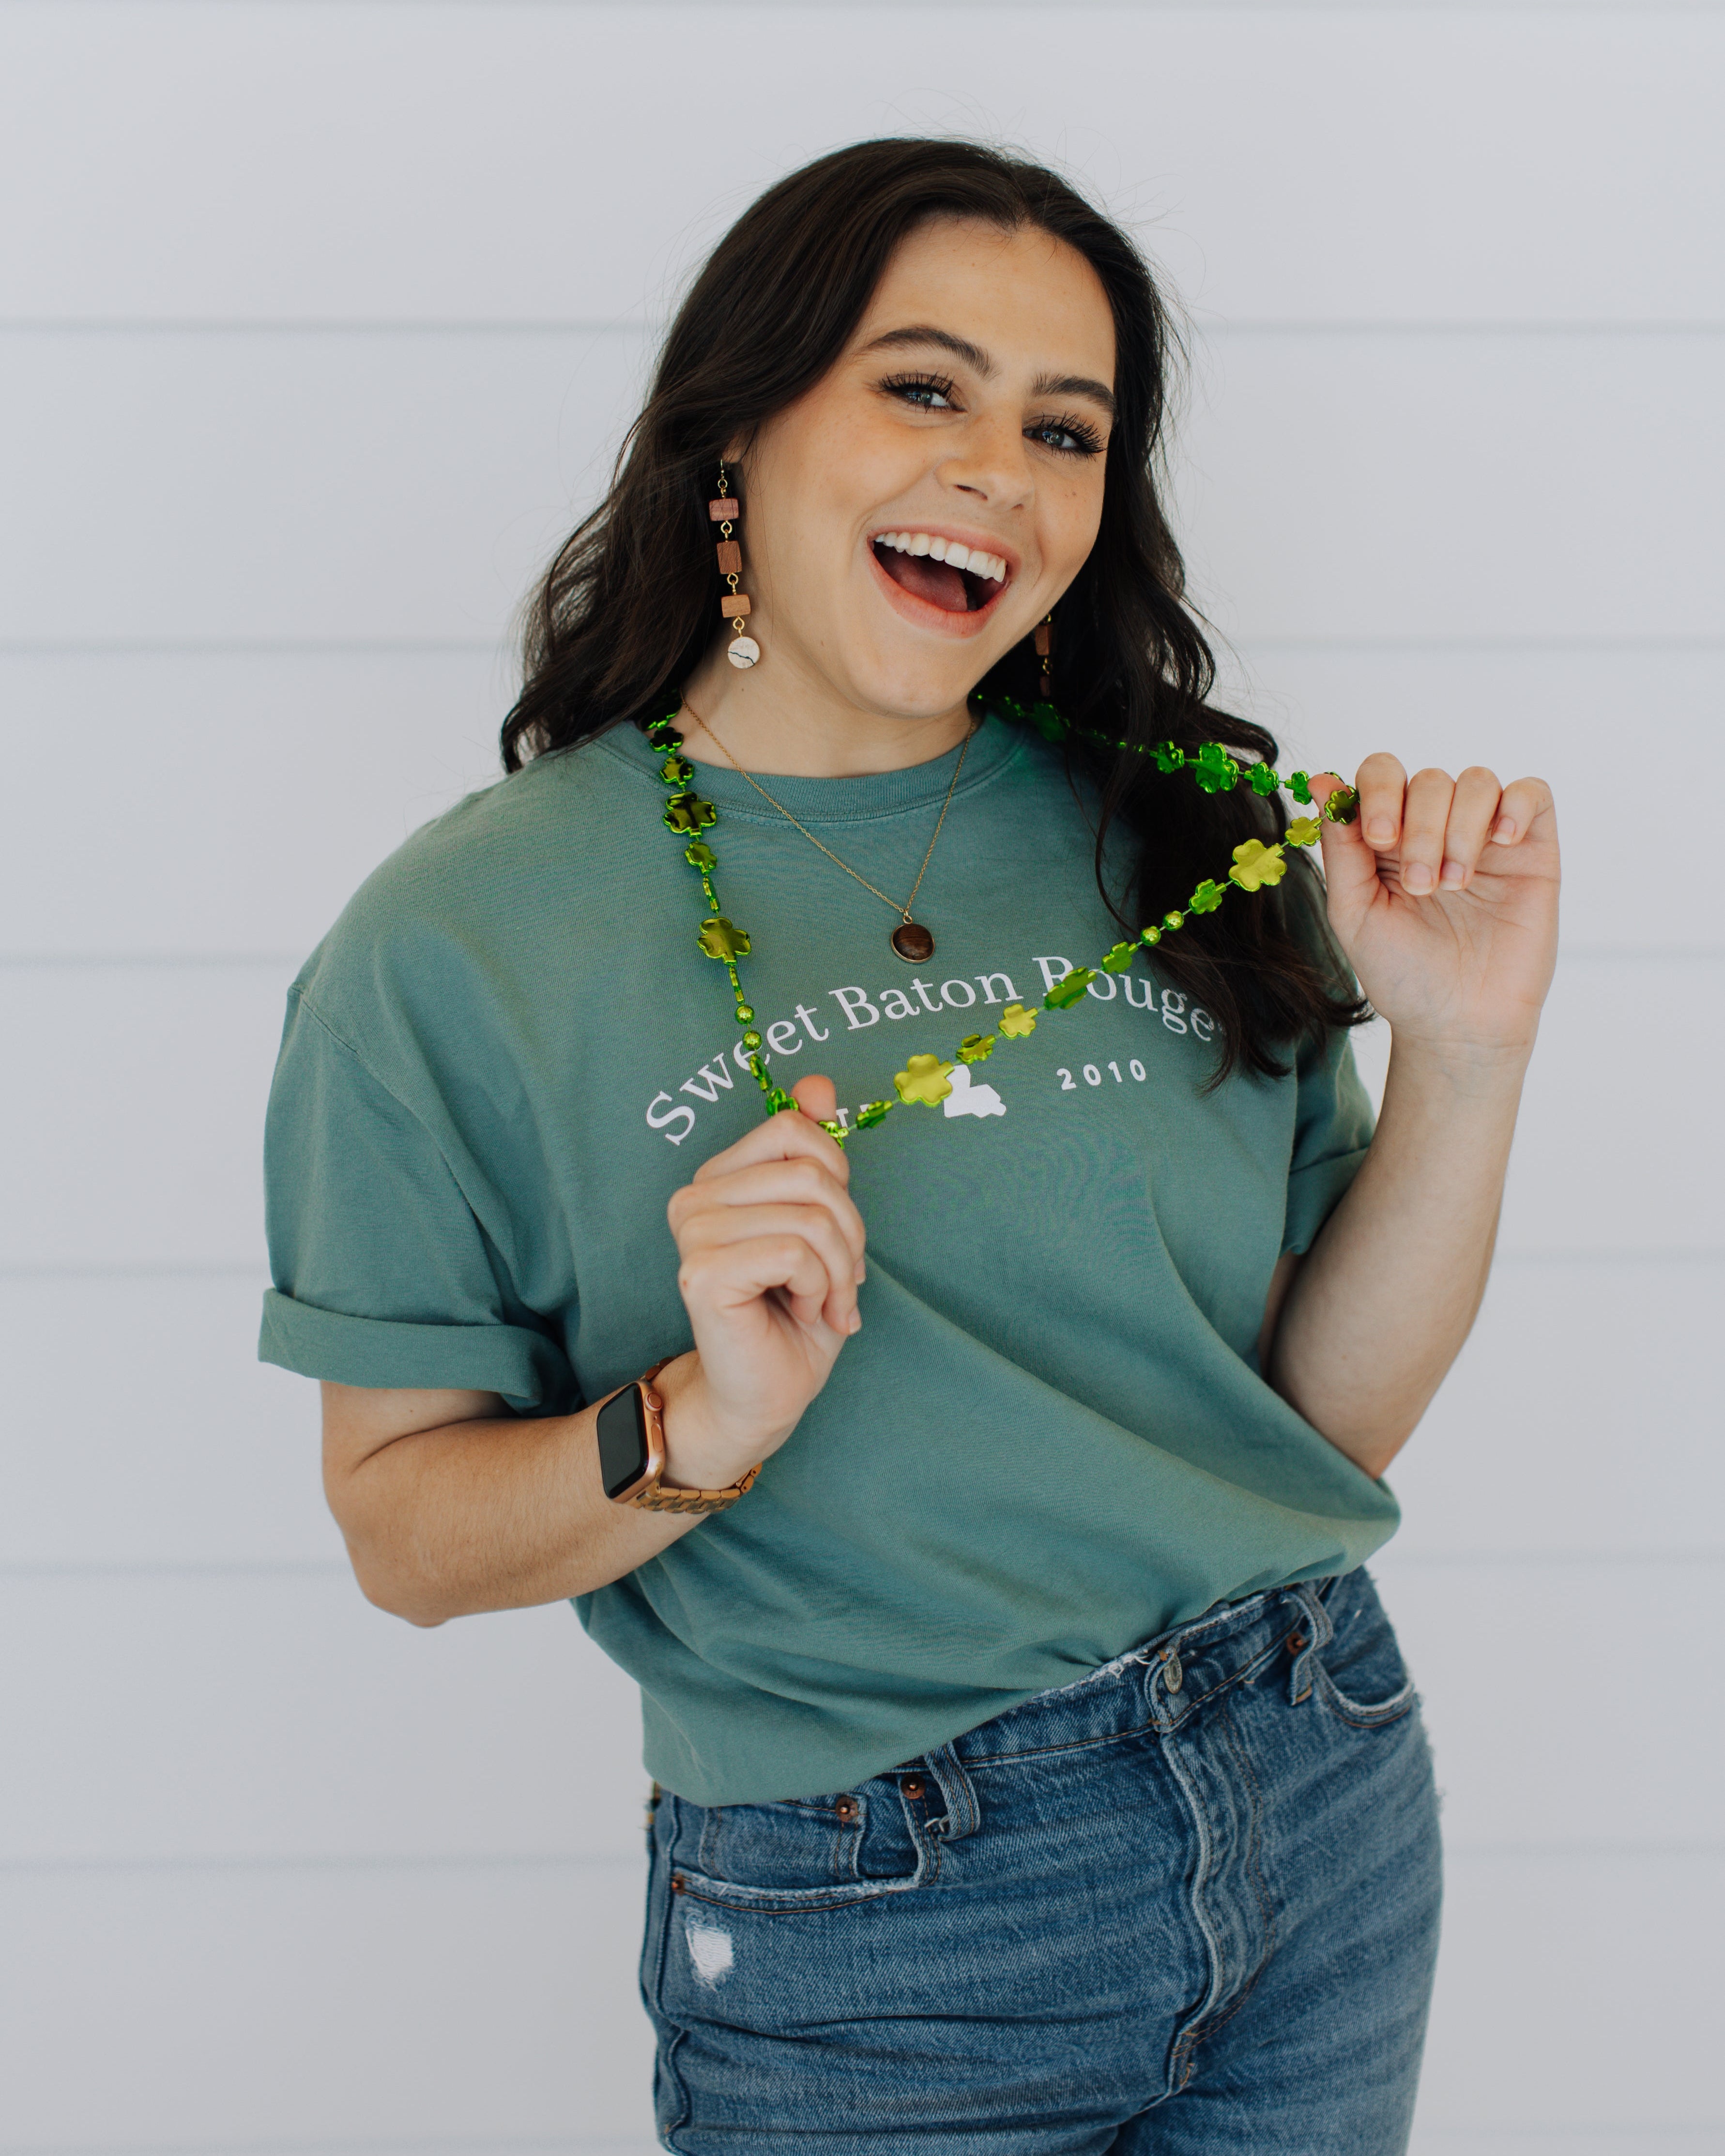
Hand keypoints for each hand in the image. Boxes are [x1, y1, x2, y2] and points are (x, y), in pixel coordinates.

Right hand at [658, 1074, 864, 1485]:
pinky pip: (794, 1253)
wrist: (767, 1394)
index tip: (837, 1235)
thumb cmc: (795, 1313)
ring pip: (811, 1217)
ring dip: (840, 1271)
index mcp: (719, 1179)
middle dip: (850, 1234)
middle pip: (811, 1174)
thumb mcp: (821, 1223)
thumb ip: (813, 1151)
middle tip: (844, 1281)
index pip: (794, 1130)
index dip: (837, 1179)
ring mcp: (692, 1234)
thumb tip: (817, 1084)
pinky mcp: (702, 1273)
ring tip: (826, 1304)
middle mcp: (694, 1198)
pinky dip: (820, 1288)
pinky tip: (804, 1313)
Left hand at [1313, 758, 1559, 1062]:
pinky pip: (1532, 793)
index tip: (1378, 838)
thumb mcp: (1354, 911)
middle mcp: (1436, 827)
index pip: (1382, 774)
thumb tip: (1322, 781)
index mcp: (1388, 837)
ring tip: (1453, 885)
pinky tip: (1500, 843)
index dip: (1379, 792)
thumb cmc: (1402, 973)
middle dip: (1420, 828)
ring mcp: (1485, 836)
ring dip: (1460, 829)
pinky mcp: (1532, 850)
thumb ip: (1340, 846)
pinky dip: (1515, 806)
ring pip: (1477, 782)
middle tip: (1420, 885)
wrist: (1457, 1022)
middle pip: (1429, 779)